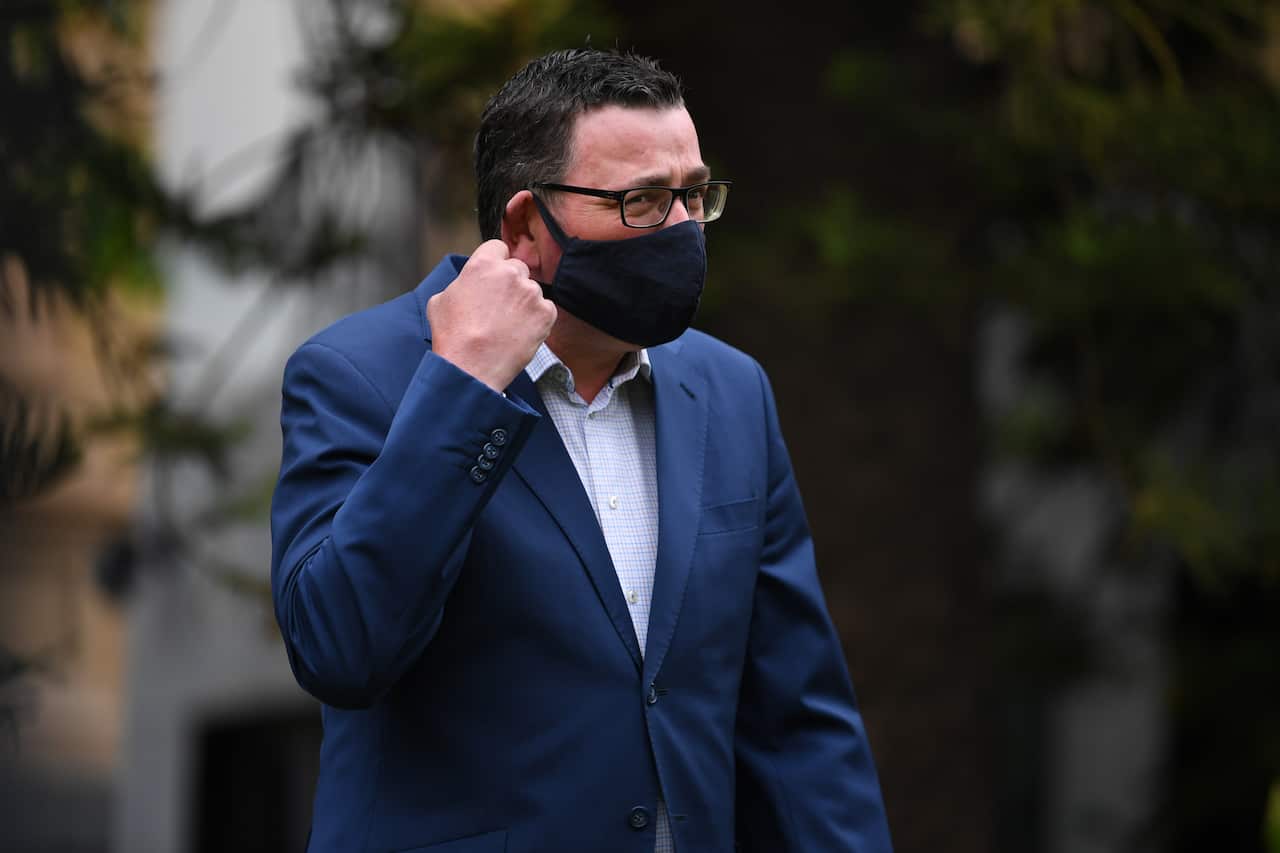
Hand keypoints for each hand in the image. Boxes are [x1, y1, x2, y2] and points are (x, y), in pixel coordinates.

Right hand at [426, 240, 556, 392]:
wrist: (471, 368)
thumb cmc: (453, 337)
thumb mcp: (440, 300)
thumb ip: (460, 283)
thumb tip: (467, 285)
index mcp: (484, 264)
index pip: (498, 248)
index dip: (495, 262)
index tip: (493, 276)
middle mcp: (511, 273)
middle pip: (517, 269)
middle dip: (510, 284)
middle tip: (499, 306)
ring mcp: (531, 293)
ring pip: (531, 291)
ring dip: (523, 303)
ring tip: (507, 325)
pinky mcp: (546, 313)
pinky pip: (545, 310)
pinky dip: (537, 320)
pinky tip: (520, 332)